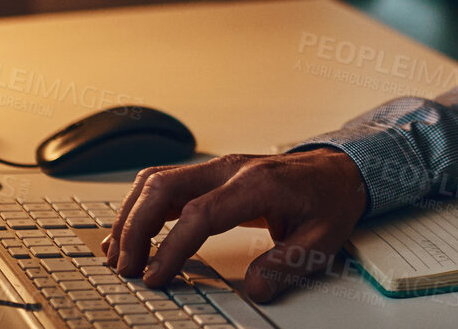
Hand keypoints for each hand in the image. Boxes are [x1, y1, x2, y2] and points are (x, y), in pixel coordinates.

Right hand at [103, 147, 369, 302]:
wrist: (338, 170)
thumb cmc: (329, 200)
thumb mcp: (322, 240)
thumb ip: (287, 265)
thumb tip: (255, 288)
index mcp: (257, 183)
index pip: (199, 213)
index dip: (172, 247)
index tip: (156, 276)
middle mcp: (230, 169)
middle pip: (164, 187)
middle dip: (136, 228)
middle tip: (127, 268)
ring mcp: (218, 169)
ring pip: (156, 181)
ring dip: (131, 215)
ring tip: (119, 254)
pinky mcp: (211, 176)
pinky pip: (165, 183)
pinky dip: (141, 207)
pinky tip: (131, 233)